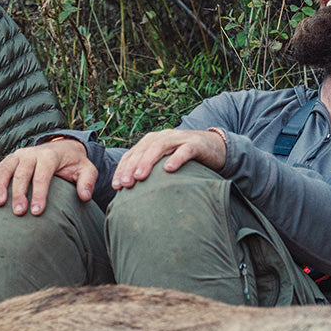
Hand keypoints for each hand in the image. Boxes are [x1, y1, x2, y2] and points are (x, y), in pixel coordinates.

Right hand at [0, 138, 97, 215]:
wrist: (61, 148)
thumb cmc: (73, 163)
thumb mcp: (86, 169)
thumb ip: (88, 181)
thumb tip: (85, 196)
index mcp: (49, 156)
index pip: (42, 175)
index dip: (39, 193)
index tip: (37, 212)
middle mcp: (31, 153)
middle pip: (22, 173)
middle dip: (18, 193)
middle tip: (18, 212)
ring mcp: (17, 156)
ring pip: (5, 169)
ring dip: (0, 187)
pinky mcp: (9, 160)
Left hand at [111, 128, 226, 188]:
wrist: (214, 147)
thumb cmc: (184, 159)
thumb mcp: (164, 163)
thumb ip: (150, 172)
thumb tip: (130, 193)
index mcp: (151, 141)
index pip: (132, 154)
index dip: (122, 169)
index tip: (116, 187)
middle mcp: (162, 137)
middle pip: (142, 150)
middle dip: (131, 167)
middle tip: (125, 184)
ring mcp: (178, 139)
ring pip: (159, 147)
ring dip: (148, 162)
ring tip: (140, 177)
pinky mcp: (195, 144)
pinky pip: (184, 150)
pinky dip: (176, 158)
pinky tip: (169, 169)